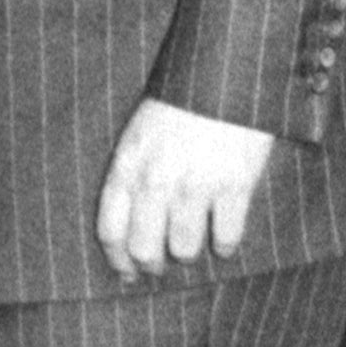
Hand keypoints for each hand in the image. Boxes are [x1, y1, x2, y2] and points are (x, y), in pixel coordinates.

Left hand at [96, 100, 277, 276]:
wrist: (225, 73)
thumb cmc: (180, 102)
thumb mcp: (141, 132)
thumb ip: (133, 173)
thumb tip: (132, 225)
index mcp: (128, 164)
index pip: (111, 230)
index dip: (118, 259)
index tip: (127, 273)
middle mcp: (156, 180)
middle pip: (144, 248)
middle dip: (152, 265)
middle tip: (162, 266)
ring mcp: (196, 184)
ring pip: (184, 249)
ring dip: (188, 253)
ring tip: (194, 244)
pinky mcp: (234, 186)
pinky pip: (225, 238)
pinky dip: (225, 246)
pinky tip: (224, 241)